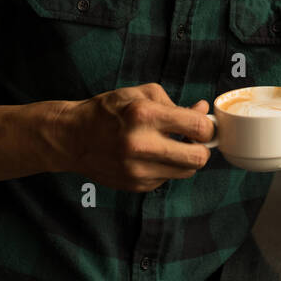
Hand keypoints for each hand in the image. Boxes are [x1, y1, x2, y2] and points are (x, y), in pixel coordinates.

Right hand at [45, 83, 214, 191]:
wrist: (72, 137)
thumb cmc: (108, 111)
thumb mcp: (141, 95)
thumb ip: (176, 104)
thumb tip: (202, 111)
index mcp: (145, 116)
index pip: (198, 128)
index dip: (208, 127)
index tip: (204, 125)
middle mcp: (141, 145)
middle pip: (198, 158)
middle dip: (202, 148)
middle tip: (194, 140)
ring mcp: (137, 169)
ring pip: (186, 172)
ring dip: (185, 159)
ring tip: (172, 146)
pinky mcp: (135, 185)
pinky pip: (167, 179)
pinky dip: (166, 168)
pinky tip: (152, 156)